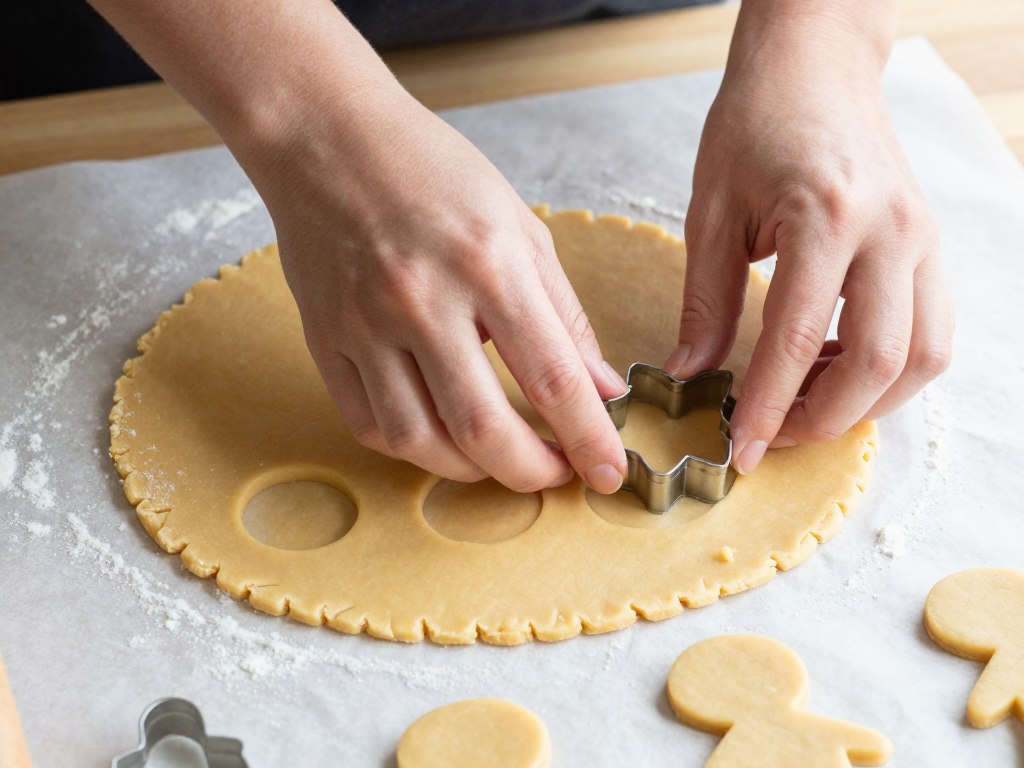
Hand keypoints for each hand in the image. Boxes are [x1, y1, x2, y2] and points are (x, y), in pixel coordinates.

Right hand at [253, 87, 627, 492]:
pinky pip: (368, 425)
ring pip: (419, 441)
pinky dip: (412, 448)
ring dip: (471, 470)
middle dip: (531, 472)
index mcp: (488, 265)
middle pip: (483, 429)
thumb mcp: (520, 227)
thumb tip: (600, 387)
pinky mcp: (325, 340)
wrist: (328, 139)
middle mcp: (423, 301)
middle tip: (554, 473)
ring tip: (499, 459)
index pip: (552, 377)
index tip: (608, 472)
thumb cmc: (432, 173)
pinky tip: (440, 437)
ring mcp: (365, 326)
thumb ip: (564, 315)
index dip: (588, 438)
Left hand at [666, 4, 953, 474]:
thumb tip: (689, 376)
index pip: (796, 341)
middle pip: (879, 362)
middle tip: (771, 436)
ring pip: (922, 357)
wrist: (814, 65)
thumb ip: (705, 302)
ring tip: (805, 403)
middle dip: (823, 418)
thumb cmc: (755, 124)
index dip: (768, 408)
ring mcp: (921, 239)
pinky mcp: (928, 245)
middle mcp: (890, 233)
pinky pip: (931, 330)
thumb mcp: (710, 211)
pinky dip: (889, 368)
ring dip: (867, 401)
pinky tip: (835, 365)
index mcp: (825, 218)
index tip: (740, 449)